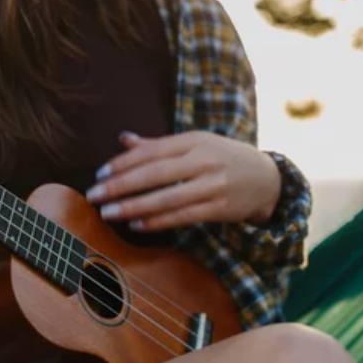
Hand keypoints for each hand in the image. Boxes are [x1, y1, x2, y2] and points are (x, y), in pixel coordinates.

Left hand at [85, 131, 280, 231]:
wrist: (268, 179)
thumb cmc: (222, 158)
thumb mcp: (195, 144)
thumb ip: (158, 145)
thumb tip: (122, 139)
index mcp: (194, 140)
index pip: (152, 151)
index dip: (123, 163)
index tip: (99, 174)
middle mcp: (204, 160)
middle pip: (155, 174)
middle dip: (120, 186)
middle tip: (94, 195)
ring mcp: (213, 185)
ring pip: (167, 198)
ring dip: (133, 207)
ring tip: (108, 213)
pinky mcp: (220, 208)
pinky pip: (182, 216)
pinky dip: (157, 221)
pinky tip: (135, 224)